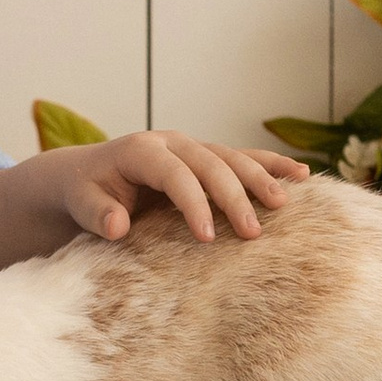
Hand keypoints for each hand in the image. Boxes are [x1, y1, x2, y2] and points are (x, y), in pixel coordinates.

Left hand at [52, 132, 308, 246]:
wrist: (87, 175)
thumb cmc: (85, 193)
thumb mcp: (80, 203)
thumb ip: (95, 213)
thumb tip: (116, 226)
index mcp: (141, 150)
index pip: (174, 174)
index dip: (193, 203)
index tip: (207, 238)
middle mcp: (172, 142)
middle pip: (210, 164)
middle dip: (234, 197)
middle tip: (253, 233)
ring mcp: (192, 148)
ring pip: (232, 158)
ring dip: (261, 179)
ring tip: (286, 203)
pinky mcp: (205, 159)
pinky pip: (242, 159)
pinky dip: (270, 166)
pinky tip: (301, 175)